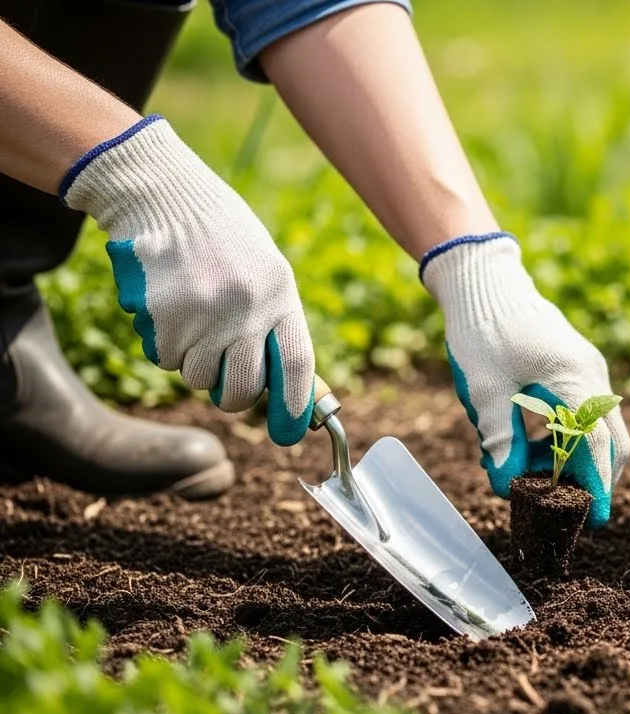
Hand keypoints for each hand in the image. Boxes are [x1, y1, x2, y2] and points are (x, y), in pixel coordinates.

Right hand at [61, 115, 315, 445]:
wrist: (165, 196)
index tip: (291, 432)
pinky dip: (167, 347)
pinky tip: (170, 311)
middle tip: (228, 387)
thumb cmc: (222, 239)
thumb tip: (290, 387)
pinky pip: (166, 359)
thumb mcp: (265, 272)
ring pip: (200, 378)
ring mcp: (203, 314)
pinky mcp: (164, 316)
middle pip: (245, 388)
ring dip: (196, 366)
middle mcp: (246, 308)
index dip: (296, 406)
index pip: (297, 366)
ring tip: (195, 325)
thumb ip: (276, 324)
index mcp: (279, 294)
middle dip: (236, 398)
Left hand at [421, 233, 629, 527]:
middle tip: (567, 508)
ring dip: (570, 456)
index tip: (596, 519)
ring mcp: (586, 370)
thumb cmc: (482, 329)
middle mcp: (591, 375)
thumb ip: (499, 441)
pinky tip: (526, 444)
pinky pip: (580, 411)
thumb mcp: (484, 391)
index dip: (598, 484)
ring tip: (526, 471)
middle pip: (610, 438)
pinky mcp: (573, 368)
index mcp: (575, 378)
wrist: (481, 280)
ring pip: (594, 427)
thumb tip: (508, 488)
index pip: (599, 442)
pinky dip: (562, 436)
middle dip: (592, 477)